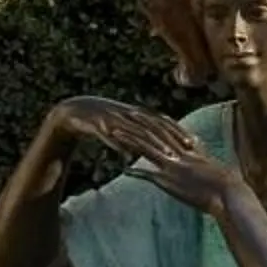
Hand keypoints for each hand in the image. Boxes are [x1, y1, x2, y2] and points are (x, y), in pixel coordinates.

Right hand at [42, 97, 177, 166]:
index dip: (178, 131)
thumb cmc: (102, 122)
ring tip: (163, 154)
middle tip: (185, 149)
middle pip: (153, 126)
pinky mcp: (97, 123)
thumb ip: (140, 136)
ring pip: (134, 131)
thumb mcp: (124, 128)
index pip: (162, 122)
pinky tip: (126, 154)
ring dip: (149, 143)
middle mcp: (128, 113)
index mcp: (136, 113)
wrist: (73, 112)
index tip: (194, 143)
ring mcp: (113, 117)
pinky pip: (110, 134)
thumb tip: (156, 149)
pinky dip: (119, 143)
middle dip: (170, 137)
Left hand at [122, 117, 238, 216]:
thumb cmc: (226, 185)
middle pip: (155, 134)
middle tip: (126, 113)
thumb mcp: (211, 165)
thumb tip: (197, 146)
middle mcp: (180, 154)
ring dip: (130, 140)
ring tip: (115, 132)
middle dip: (140, 123)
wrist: (229, 194)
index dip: (154, 121)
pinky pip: (149, 174)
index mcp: (189, 150)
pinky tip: (123, 169)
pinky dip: (136, 171)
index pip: (168, 131)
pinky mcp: (170, 181)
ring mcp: (173, 166)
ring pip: (147, 148)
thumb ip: (201, 156)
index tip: (143, 112)